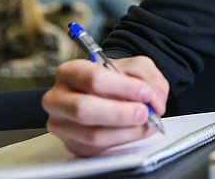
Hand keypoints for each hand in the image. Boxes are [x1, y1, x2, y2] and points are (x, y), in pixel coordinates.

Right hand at [42, 56, 168, 156]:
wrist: (107, 92)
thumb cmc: (115, 77)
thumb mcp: (135, 67)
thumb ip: (149, 78)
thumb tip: (154, 99)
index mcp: (71, 72)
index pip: (93, 79)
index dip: (123, 87)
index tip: (145, 92)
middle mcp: (59, 98)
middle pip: (84, 109)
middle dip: (120, 113)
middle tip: (144, 112)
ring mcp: (62, 124)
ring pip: (92, 134)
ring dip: (125, 130)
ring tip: (145, 122)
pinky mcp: (72, 144)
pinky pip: (96, 148)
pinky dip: (122, 140)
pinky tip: (135, 130)